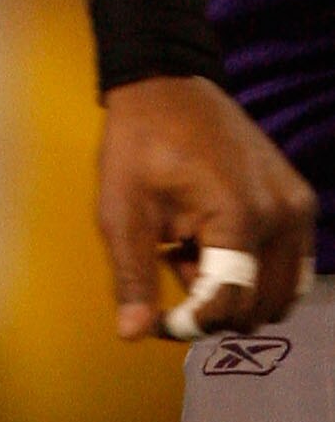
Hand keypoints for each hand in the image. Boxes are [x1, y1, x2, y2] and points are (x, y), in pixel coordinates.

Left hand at [96, 75, 314, 338]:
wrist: (167, 86)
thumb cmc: (138, 145)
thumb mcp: (121, 211)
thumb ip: (133, 276)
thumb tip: (133, 334)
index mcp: (240, 217)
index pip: (231, 303)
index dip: (193, 323)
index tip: (159, 319)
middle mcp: (283, 216)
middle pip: (262, 306)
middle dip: (216, 307)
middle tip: (173, 271)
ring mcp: (299, 208)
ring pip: (281, 292)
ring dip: (238, 291)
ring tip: (193, 252)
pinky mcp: (301, 201)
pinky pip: (290, 265)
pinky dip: (256, 270)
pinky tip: (215, 242)